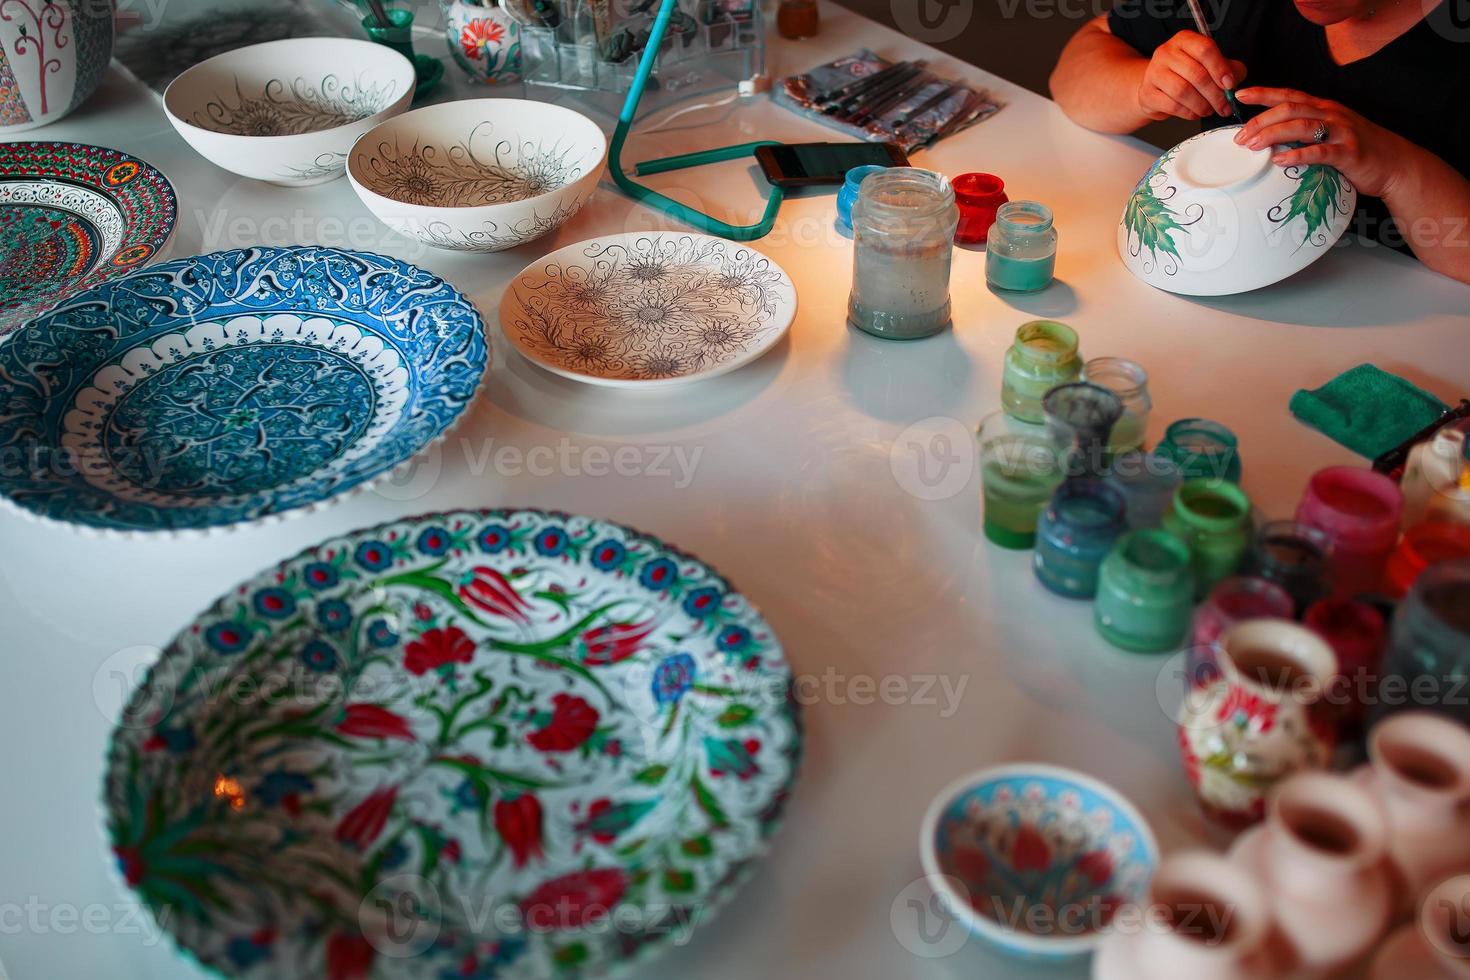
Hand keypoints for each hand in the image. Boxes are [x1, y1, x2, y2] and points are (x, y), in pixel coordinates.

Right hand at [1136, 31, 1245, 121]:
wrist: (1157, 87)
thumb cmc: (1185, 74)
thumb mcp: (1209, 65)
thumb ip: (1228, 68)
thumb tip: (1235, 80)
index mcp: (1184, 40)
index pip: (1205, 49)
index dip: (1220, 69)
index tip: (1230, 84)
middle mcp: (1167, 52)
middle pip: (1196, 74)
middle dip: (1215, 94)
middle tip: (1224, 105)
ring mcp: (1154, 72)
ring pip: (1183, 91)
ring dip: (1202, 105)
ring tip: (1209, 110)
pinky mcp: (1147, 92)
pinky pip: (1172, 106)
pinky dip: (1188, 113)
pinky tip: (1194, 112)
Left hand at [1233, 87, 1407, 197]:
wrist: (1394, 163)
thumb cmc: (1356, 149)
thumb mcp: (1329, 132)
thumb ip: (1304, 132)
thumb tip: (1269, 139)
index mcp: (1324, 108)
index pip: (1289, 95)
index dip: (1263, 94)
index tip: (1239, 96)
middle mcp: (1331, 114)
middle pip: (1290, 109)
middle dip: (1261, 120)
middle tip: (1240, 136)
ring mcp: (1341, 132)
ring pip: (1301, 126)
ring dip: (1272, 135)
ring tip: (1252, 146)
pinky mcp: (1348, 152)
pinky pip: (1319, 151)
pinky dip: (1297, 155)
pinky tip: (1279, 160)